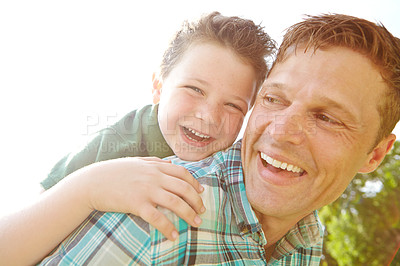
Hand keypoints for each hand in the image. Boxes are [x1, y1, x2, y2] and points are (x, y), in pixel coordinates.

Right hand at [76, 157, 204, 240]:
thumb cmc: (114, 172)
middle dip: (197, 201)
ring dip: (189, 214)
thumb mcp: (136, 162)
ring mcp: (146, 190)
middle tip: (202, 211)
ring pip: (175, 202)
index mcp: (155, 166)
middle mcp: (154, 176)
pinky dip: (168, 228)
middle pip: (183, 188)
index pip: (182, 173)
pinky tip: (174, 236)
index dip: (195, 183)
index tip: (201, 191)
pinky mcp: (136, 204)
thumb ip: (155, 162)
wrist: (92, 182)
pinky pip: (157, 218)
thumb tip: (171, 164)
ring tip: (196, 223)